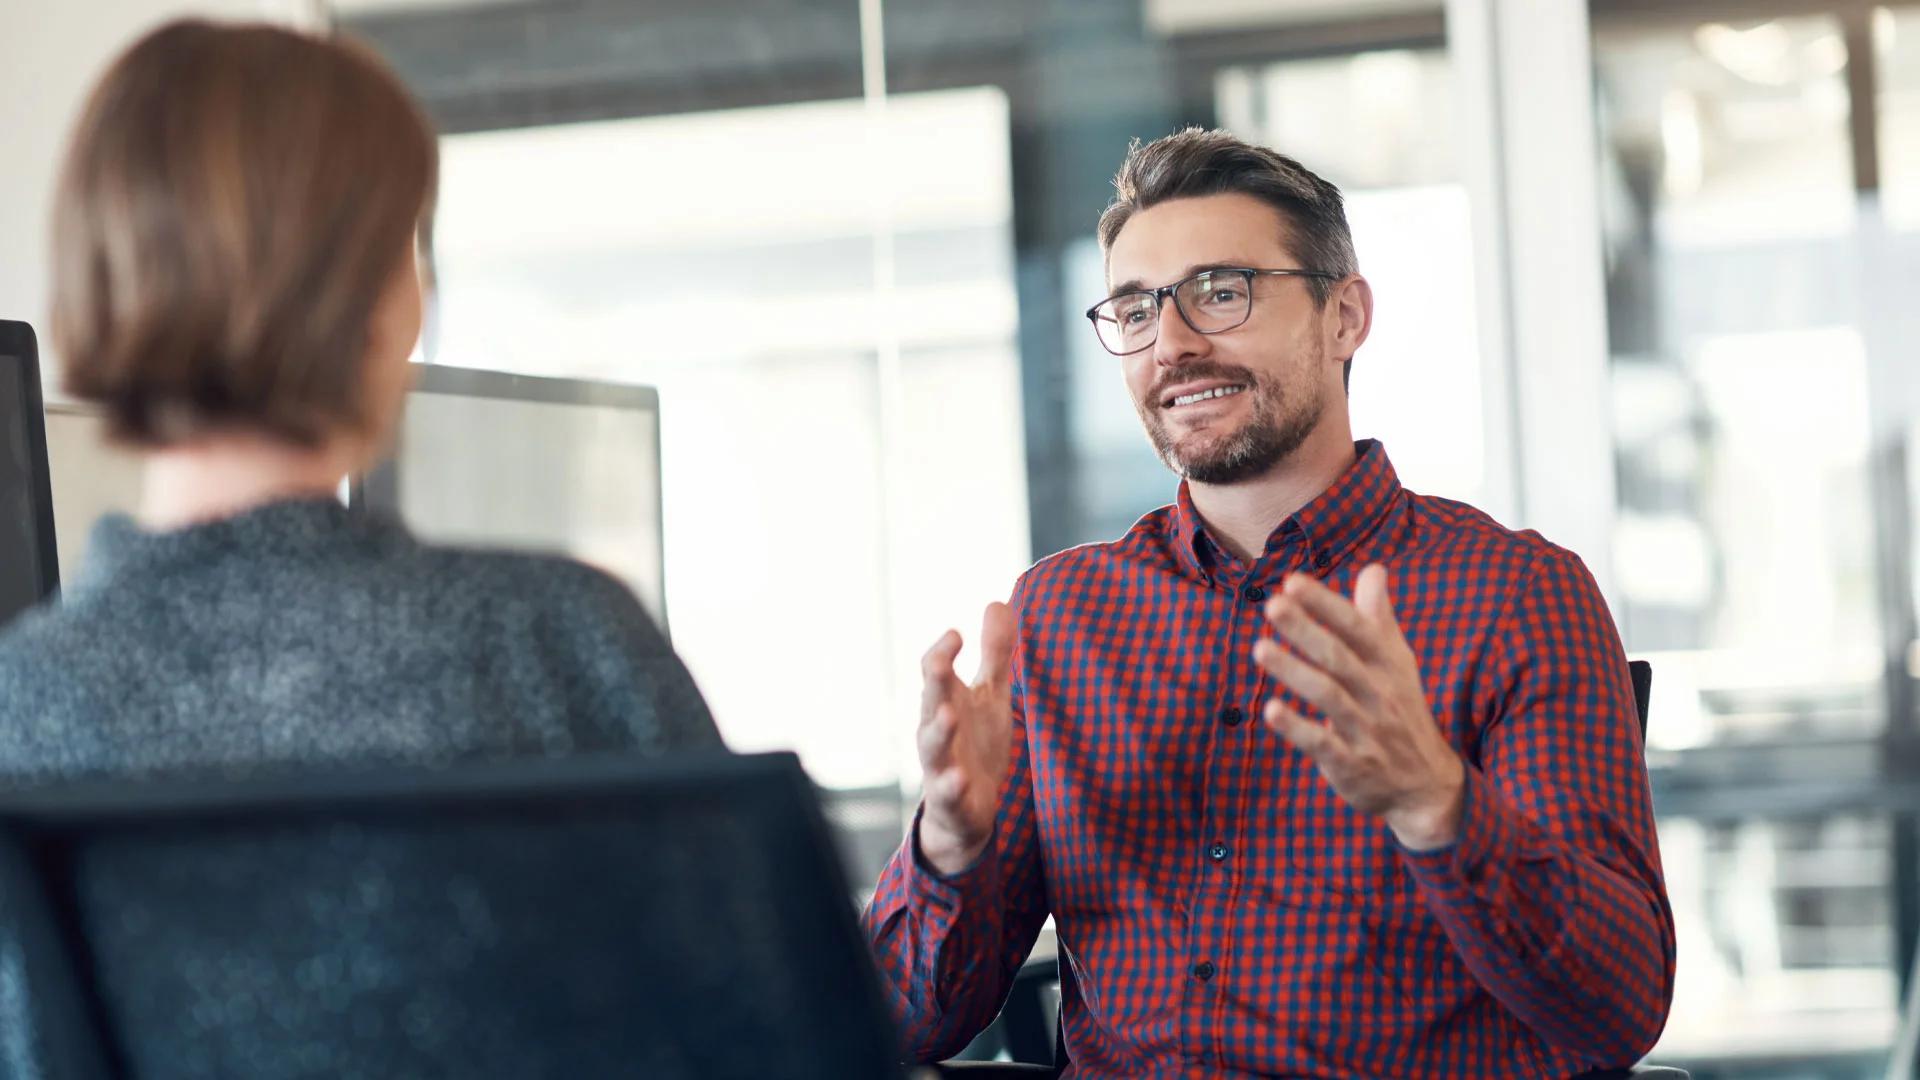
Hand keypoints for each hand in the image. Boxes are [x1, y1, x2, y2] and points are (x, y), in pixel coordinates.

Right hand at [915, 602, 1015, 874]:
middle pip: (929, 702)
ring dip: (939, 730)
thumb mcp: (991, 696)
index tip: (957, 633)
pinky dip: (951, 785)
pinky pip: (948, 792)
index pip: (934, 671)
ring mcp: (942, 766)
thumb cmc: (976, 743)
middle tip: (940, 662)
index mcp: (946, 701)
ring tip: (949, 715)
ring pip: (933, 746)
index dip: (941, 651)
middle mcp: (937, 730)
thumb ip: (994, 653)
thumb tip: (998, 601)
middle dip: (934, 683)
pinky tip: (959, 777)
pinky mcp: (953, 799)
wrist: (966, 808)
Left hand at [1252, 565, 1464, 850]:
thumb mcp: (1398, 663)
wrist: (1427, 785)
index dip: (1326, 604)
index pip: (1357, 628)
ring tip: (1260, 649)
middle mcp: (1379, 694)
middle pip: (1340, 657)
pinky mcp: (1351, 764)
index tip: (1292, 582)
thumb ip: (1378, 618)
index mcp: (1387, 665)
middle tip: (1272, 605)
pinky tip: (1270, 711)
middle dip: (1306, 630)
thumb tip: (1374, 568)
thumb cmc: (1402, 711)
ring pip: (1328, 696)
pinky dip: (1297, 728)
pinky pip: (1323, 744)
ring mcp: (1366, 730)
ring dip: (1294, 672)